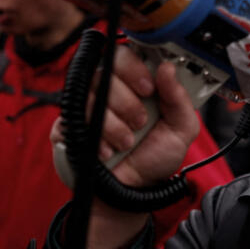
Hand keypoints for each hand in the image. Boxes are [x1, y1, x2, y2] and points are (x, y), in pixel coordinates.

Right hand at [48, 45, 200, 248]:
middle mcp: (108, 91)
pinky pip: (72, 121)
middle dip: (126, 101)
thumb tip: (167, 67)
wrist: (134, 192)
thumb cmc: (155, 157)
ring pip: (91, 99)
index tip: (148, 89)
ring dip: (114, 125)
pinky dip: (94, 139)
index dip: (134, 68)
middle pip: (104, 73)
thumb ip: (179, 99)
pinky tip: (106, 151)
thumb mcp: (181, 130)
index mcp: (134, 84)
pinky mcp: (68, 128)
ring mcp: (86, 108)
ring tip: (127, 143)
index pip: (124, 56)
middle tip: (140, 122)